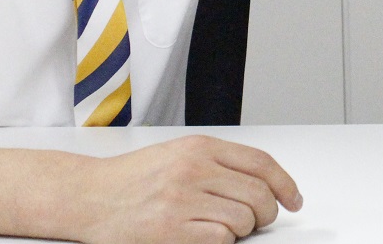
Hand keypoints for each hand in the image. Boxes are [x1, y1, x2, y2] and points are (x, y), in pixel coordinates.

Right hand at [78, 135, 302, 243]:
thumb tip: (261, 184)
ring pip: (243, 220)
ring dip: (240, 230)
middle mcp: (194, 169)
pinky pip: (221, 239)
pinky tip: (204, 236)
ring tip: (219, 227)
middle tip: (254, 220)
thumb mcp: (177, 155)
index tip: (294, 199)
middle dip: (265, 214)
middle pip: (259, 194)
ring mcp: (183, 200)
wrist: (88, 196)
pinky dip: (221, 242)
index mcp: (199, 147)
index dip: (286, 184)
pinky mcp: (171, 230)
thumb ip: (217, 164)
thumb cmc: (130, 179)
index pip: (261, 163)